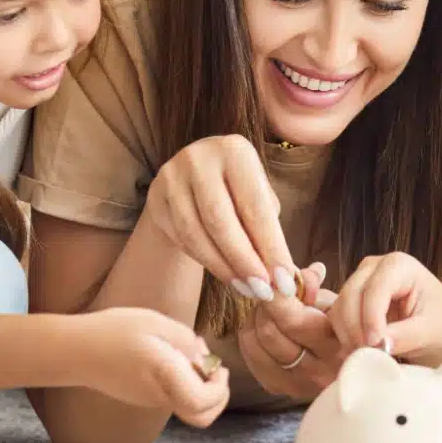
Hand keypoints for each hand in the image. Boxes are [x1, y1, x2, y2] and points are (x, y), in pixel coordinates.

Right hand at [82, 307, 230, 427]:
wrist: (75, 351)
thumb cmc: (113, 331)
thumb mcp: (155, 323)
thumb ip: (186, 340)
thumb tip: (205, 357)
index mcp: (165, 375)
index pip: (202, 402)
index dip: (220, 389)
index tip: (219, 368)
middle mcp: (160, 395)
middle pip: (201, 416)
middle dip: (217, 397)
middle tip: (216, 371)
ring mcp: (150, 400)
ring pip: (188, 406)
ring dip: (200, 386)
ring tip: (189, 354)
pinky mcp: (142, 398)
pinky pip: (172, 397)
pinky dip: (183, 384)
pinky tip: (171, 358)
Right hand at [145, 134, 298, 301]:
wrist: (194, 177)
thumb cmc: (239, 190)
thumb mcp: (259, 196)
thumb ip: (270, 228)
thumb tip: (286, 275)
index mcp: (234, 151)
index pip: (255, 207)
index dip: (271, 247)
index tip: (285, 281)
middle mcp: (198, 159)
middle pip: (221, 221)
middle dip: (245, 262)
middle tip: (264, 291)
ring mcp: (171, 178)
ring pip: (196, 234)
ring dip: (225, 268)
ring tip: (248, 289)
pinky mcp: (155, 199)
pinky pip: (181, 239)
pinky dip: (207, 262)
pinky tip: (227, 276)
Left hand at [236, 263, 346, 400]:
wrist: (347, 362)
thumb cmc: (340, 324)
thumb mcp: (334, 300)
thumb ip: (312, 285)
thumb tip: (291, 274)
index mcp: (337, 347)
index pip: (293, 321)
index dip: (276, 296)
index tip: (271, 279)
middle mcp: (318, 372)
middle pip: (269, 332)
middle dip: (265, 306)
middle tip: (272, 294)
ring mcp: (296, 385)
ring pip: (255, 343)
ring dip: (256, 319)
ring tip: (269, 311)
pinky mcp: (278, 388)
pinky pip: (249, 356)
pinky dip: (251, 336)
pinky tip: (265, 328)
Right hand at [329, 252, 441, 359]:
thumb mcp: (430, 331)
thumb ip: (406, 336)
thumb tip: (379, 344)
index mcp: (398, 265)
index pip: (375, 289)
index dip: (371, 319)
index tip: (375, 346)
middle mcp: (374, 267)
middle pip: (350, 295)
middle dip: (356, 329)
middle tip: (369, 356)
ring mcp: (359, 281)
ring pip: (339, 308)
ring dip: (348, 335)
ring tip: (368, 356)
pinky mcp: (351, 299)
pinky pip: (337, 318)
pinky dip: (345, 337)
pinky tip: (361, 351)